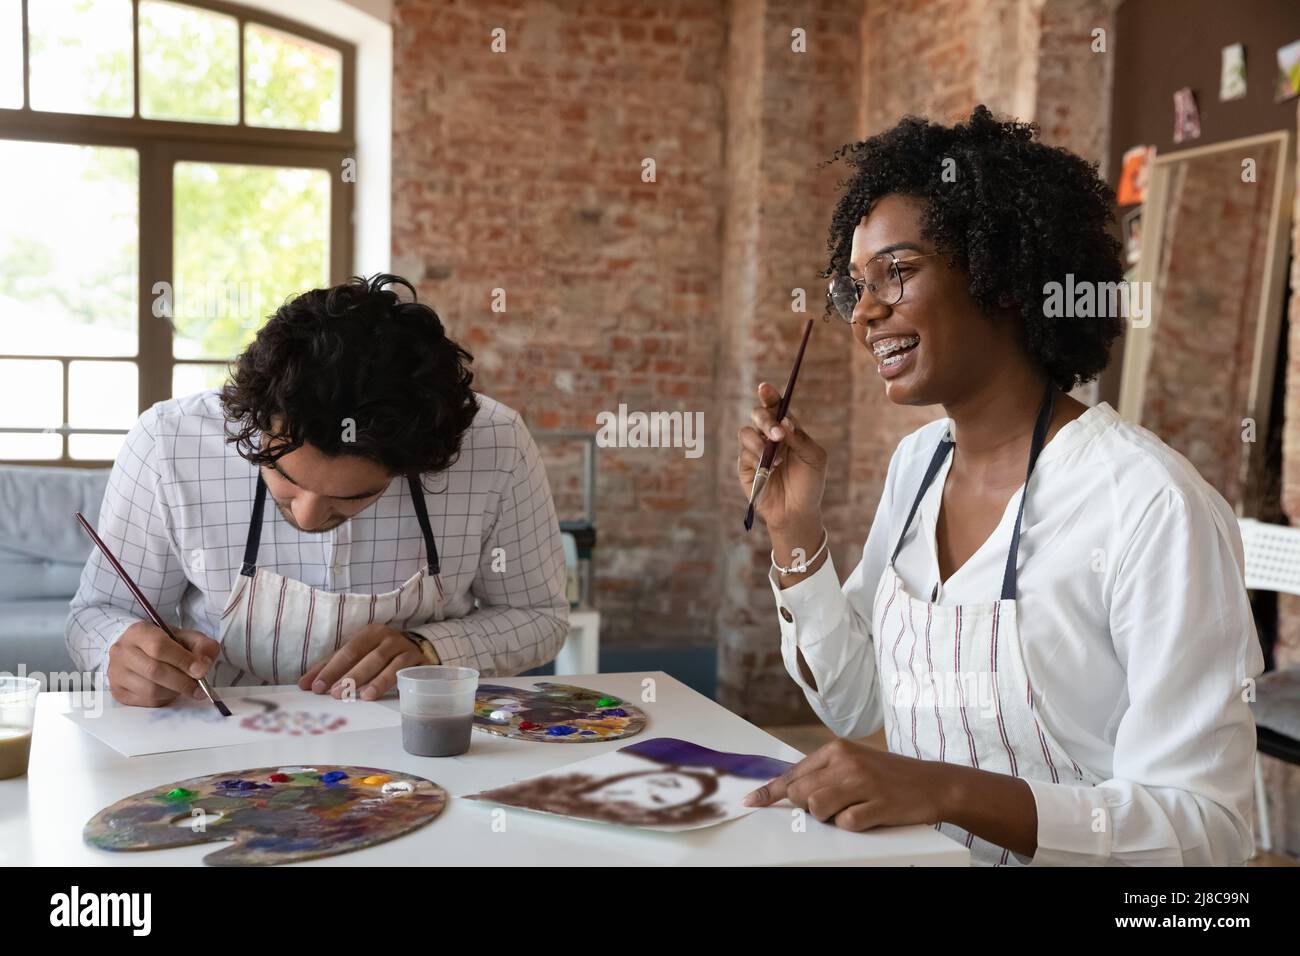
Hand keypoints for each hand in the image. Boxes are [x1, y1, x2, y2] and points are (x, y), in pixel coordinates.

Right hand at [107, 621, 219, 707]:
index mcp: (139, 631)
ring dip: (174, 692)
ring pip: (150, 689)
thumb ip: (202, 646)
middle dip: (182, 681)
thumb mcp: (188, 637)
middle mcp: (122, 651)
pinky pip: (145, 701)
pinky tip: (170, 691)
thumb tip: (203, 666)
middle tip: (199, 687)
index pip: (159, 647)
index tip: (201, 670)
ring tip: (184, 686)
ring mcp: (116, 672)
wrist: (141, 650)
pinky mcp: (118, 691)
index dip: (183, 660)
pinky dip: (164, 699)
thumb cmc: (167, 644)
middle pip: (154, 671)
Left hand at [298, 624, 424, 700]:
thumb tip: (304, 685)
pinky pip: (407, 673)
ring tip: (363, 696)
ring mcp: (406, 650)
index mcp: (370, 633)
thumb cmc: (378, 654)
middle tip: (336, 693)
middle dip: (351, 676)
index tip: (316, 687)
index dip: (331, 669)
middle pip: (369, 657)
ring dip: (376, 681)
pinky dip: (396, 684)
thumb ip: (330, 667)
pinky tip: (389, 695)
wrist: (415, 650)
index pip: (348, 651)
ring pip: (390, 665)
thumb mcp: (355, 655)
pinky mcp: (420, 663)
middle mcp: (389, 638)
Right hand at [736, 381, 827, 531]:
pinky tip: (770, 470)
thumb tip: (784, 421)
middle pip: (758, 415)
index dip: (769, 395)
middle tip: (777, 435)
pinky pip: (744, 454)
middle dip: (765, 420)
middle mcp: (769, 436)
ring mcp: (756, 450)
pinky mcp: (746, 466)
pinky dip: (757, 459)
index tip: (764, 388)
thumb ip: (800, 438)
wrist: (798, 512)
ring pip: (746, 432)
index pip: (776, 406)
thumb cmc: (809, 483)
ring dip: (760, 442)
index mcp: (787, 429)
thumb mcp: (814, 458)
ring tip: (776, 461)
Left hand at [741, 738, 950, 830]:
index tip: (750, 801)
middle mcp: (846, 762)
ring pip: (817, 809)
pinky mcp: (877, 804)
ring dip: (830, 817)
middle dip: (808, 807)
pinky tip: (869, 814)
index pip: (793, 773)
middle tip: (833, 805)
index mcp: (837, 749)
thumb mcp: (855, 762)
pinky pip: (846, 824)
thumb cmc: (889, 775)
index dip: (770, 791)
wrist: (934, 783)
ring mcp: (862, 783)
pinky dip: (853, 825)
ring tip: (852, 808)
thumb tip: (790, 788)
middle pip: (801, 794)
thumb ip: (824, 771)